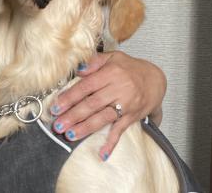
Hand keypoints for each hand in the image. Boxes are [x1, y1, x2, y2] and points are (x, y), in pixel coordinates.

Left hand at [49, 51, 165, 160]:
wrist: (155, 79)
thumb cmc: (129, 68)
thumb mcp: (112, 57)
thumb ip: (94, 62)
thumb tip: (77, 69)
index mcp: (111, 73)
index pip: (86, 86)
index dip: (70, 97)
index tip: (56, 107)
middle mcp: (119, 89)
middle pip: (92, 104)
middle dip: (73, 115)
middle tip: (58, 125)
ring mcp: (126, 104)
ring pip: (103, 118)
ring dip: (85, 128)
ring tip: (70, 135)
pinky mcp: (132, 116)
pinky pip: (120, 130)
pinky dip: (111, 143)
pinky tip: (102, 153)